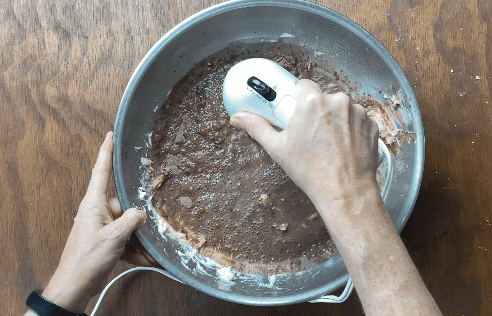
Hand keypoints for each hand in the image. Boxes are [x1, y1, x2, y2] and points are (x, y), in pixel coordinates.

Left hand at [40, 132, 156, 313]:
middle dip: (138, 216)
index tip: (110, 134)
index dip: (106, 151)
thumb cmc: (88, 259)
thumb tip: (141, 213)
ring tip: (148, 251)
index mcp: (94, 203)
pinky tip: (145, 260)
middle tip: (151, 224)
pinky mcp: (105, 240)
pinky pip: (125, 238)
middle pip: (123, 203)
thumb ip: (132, 219)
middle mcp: (97, 211)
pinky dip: (135, 248)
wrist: (74, 286)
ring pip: (127, 223)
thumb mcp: (114, 237)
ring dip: (138, 238)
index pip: (101, 170)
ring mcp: (101, 226)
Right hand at [230, 79, 379, 216]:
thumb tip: (239, 118)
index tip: (295, 111)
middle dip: (316, 112)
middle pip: (322, 98)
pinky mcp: (371, 124)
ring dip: (334, 120)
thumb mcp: (277, 148)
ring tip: (328, 144)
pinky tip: (342, 147)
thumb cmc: (311, 171)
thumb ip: (257, 127)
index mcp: (312, 102)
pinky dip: (350, 129)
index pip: (302, 86)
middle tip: (309, 133)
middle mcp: (337, 101)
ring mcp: (357, 112)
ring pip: (340, 108)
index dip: (298, 99)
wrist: (345, 191)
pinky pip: (356, 120)